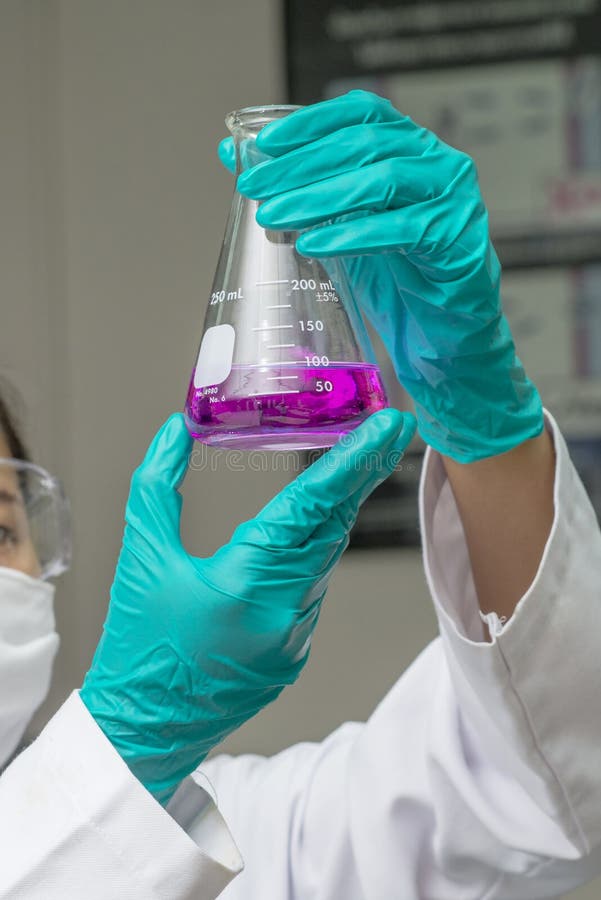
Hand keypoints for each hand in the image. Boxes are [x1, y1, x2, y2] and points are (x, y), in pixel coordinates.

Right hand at [80, 409, 415, 803]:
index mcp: (245, 583)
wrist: (144, 729)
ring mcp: (295, 636)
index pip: (309, 506)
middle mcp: (283, 611)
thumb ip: (157, 485)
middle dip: (364, 474)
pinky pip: (315, 588)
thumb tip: (176, 432)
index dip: (353, 461)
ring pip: (328, 557)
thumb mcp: (140, 558)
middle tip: (391, 431)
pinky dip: (317, 552)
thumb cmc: (139, 647)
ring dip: (339, 512)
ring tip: (358, 466)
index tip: (388, 428)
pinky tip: (314, 528)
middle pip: (334, 527)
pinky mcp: (295, 652)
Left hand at [219, 90, 542, 462]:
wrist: (439, 334)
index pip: (361, 113)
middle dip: (303, 165)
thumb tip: (233, 154)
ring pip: (383, 180)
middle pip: (365, 144)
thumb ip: (299, 189)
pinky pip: (404, 230)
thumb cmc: (394, 277)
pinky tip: (316, 245)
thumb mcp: (340, 227)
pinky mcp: (459, 240)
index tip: (265, 144)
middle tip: (257, 187)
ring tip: (277, 215)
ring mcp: (454, 199)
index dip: (311, 123)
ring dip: (321, 197)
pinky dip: (354, 236)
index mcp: (409, 149)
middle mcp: (436, 164)